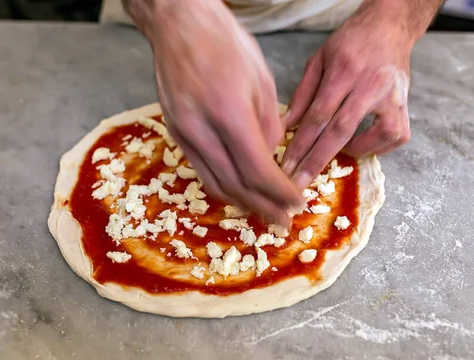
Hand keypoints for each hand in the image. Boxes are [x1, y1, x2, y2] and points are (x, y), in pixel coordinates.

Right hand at [140, 0, 301, 224]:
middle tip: (284, 222)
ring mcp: (184, 134)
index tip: (298, 204)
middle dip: (264, 208)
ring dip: (242, 203)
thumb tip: (272, 159)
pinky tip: (239, 191)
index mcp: (228, 113)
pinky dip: (224, 186)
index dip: (280, 193)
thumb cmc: (225, 43)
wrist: (178, 24)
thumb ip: (269, 126)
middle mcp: (201, 130)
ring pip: (215, 184)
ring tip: (264, 213)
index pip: (258, 170)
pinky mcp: (176, 133)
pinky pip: (202, 170)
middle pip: (236, 186)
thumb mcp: (261, 80)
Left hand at [281, 10, 412, 187]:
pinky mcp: (406, 104)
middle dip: (317, 160)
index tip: (287, 165)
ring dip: (354, 152)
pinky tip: (362, 146)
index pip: (319, 115)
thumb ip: (303, 94)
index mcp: (344, 70)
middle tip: (300, 182)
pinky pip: (395, 136)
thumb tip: (287, 126)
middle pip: (341, 130)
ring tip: (336, 155)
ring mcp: (393, 95)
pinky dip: (378, 147)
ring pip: (376, 135)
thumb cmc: (351, 42)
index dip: (302, 144)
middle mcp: (371, 84)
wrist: (390, 26)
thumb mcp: (319, 59)